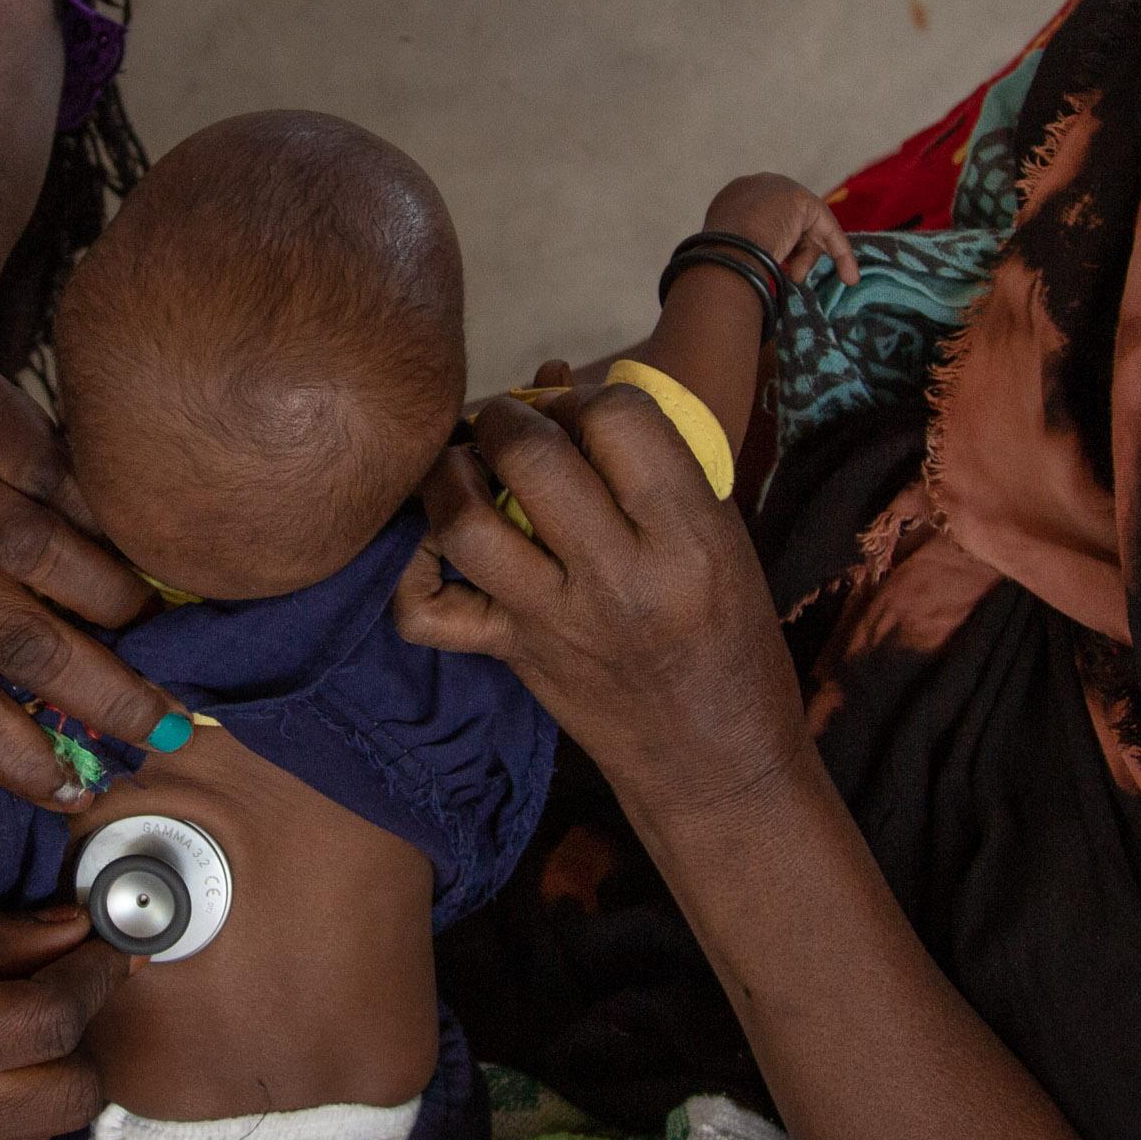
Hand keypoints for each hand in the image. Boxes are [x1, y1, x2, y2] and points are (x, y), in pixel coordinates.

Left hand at [0, 250, 173, 808]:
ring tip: (155, 628)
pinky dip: (105, 513)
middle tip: (164, 728)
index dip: (15, 755)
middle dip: (100, 694)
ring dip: (112, 599)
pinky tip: (143, 541)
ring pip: (41, 555)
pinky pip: (58, 476)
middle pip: (16, 638)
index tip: (74, 793)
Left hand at [395, 382, 812, 836]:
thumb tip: (553, 379)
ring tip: (468, 463)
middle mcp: (618, 578)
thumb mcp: (719, 536)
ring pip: (465, 522)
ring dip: (451, 471)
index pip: (619, 420)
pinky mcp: (510, 655)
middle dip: (509, 416)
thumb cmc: (730, 635)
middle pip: (531, 457)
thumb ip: (650, 461)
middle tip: (514, 424)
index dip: (588, 396)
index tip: (581, 411)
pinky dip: (411, 569)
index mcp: (688, 539)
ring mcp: (554, 621)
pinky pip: (427, 611)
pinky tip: (433, 541)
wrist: (718, 760)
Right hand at [702, 172, 859, 289]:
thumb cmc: (722, 263)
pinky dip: (840, 253)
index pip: (766, 220)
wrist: (726, 251)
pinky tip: (849, 276)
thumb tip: (763, 268)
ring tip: (798, 277)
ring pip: (807, 225)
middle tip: (794, 276)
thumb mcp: (733, 256)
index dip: (778, 246)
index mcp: (731, 200)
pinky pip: (826, 227)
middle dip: (796, 251)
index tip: (782, 269)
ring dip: (809, 256)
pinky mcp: (801, 199)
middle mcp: (753, 187)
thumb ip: (749, 251)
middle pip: (789, 220)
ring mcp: (777, 188)